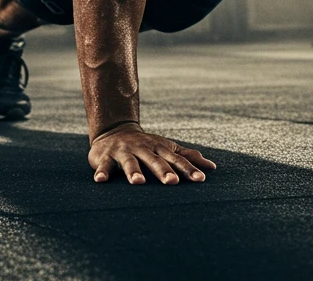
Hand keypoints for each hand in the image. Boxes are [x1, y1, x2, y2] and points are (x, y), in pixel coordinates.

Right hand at [88, 123, 216, 183]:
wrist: (114, 130)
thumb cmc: (147, 146)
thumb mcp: (167, 148)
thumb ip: (187, 158)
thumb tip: (212, 167)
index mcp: (159, 149)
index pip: (176, 160)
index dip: (188, 169)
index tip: (200, 180)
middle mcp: (143, 149)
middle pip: (155, 161)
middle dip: (163, 171)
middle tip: (172, 182)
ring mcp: (124, 152)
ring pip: (130, 162)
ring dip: (134, 172)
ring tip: (139, 182)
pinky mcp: (106, 157)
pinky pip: (104, 165)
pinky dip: (102, 172)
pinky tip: (101, 180)